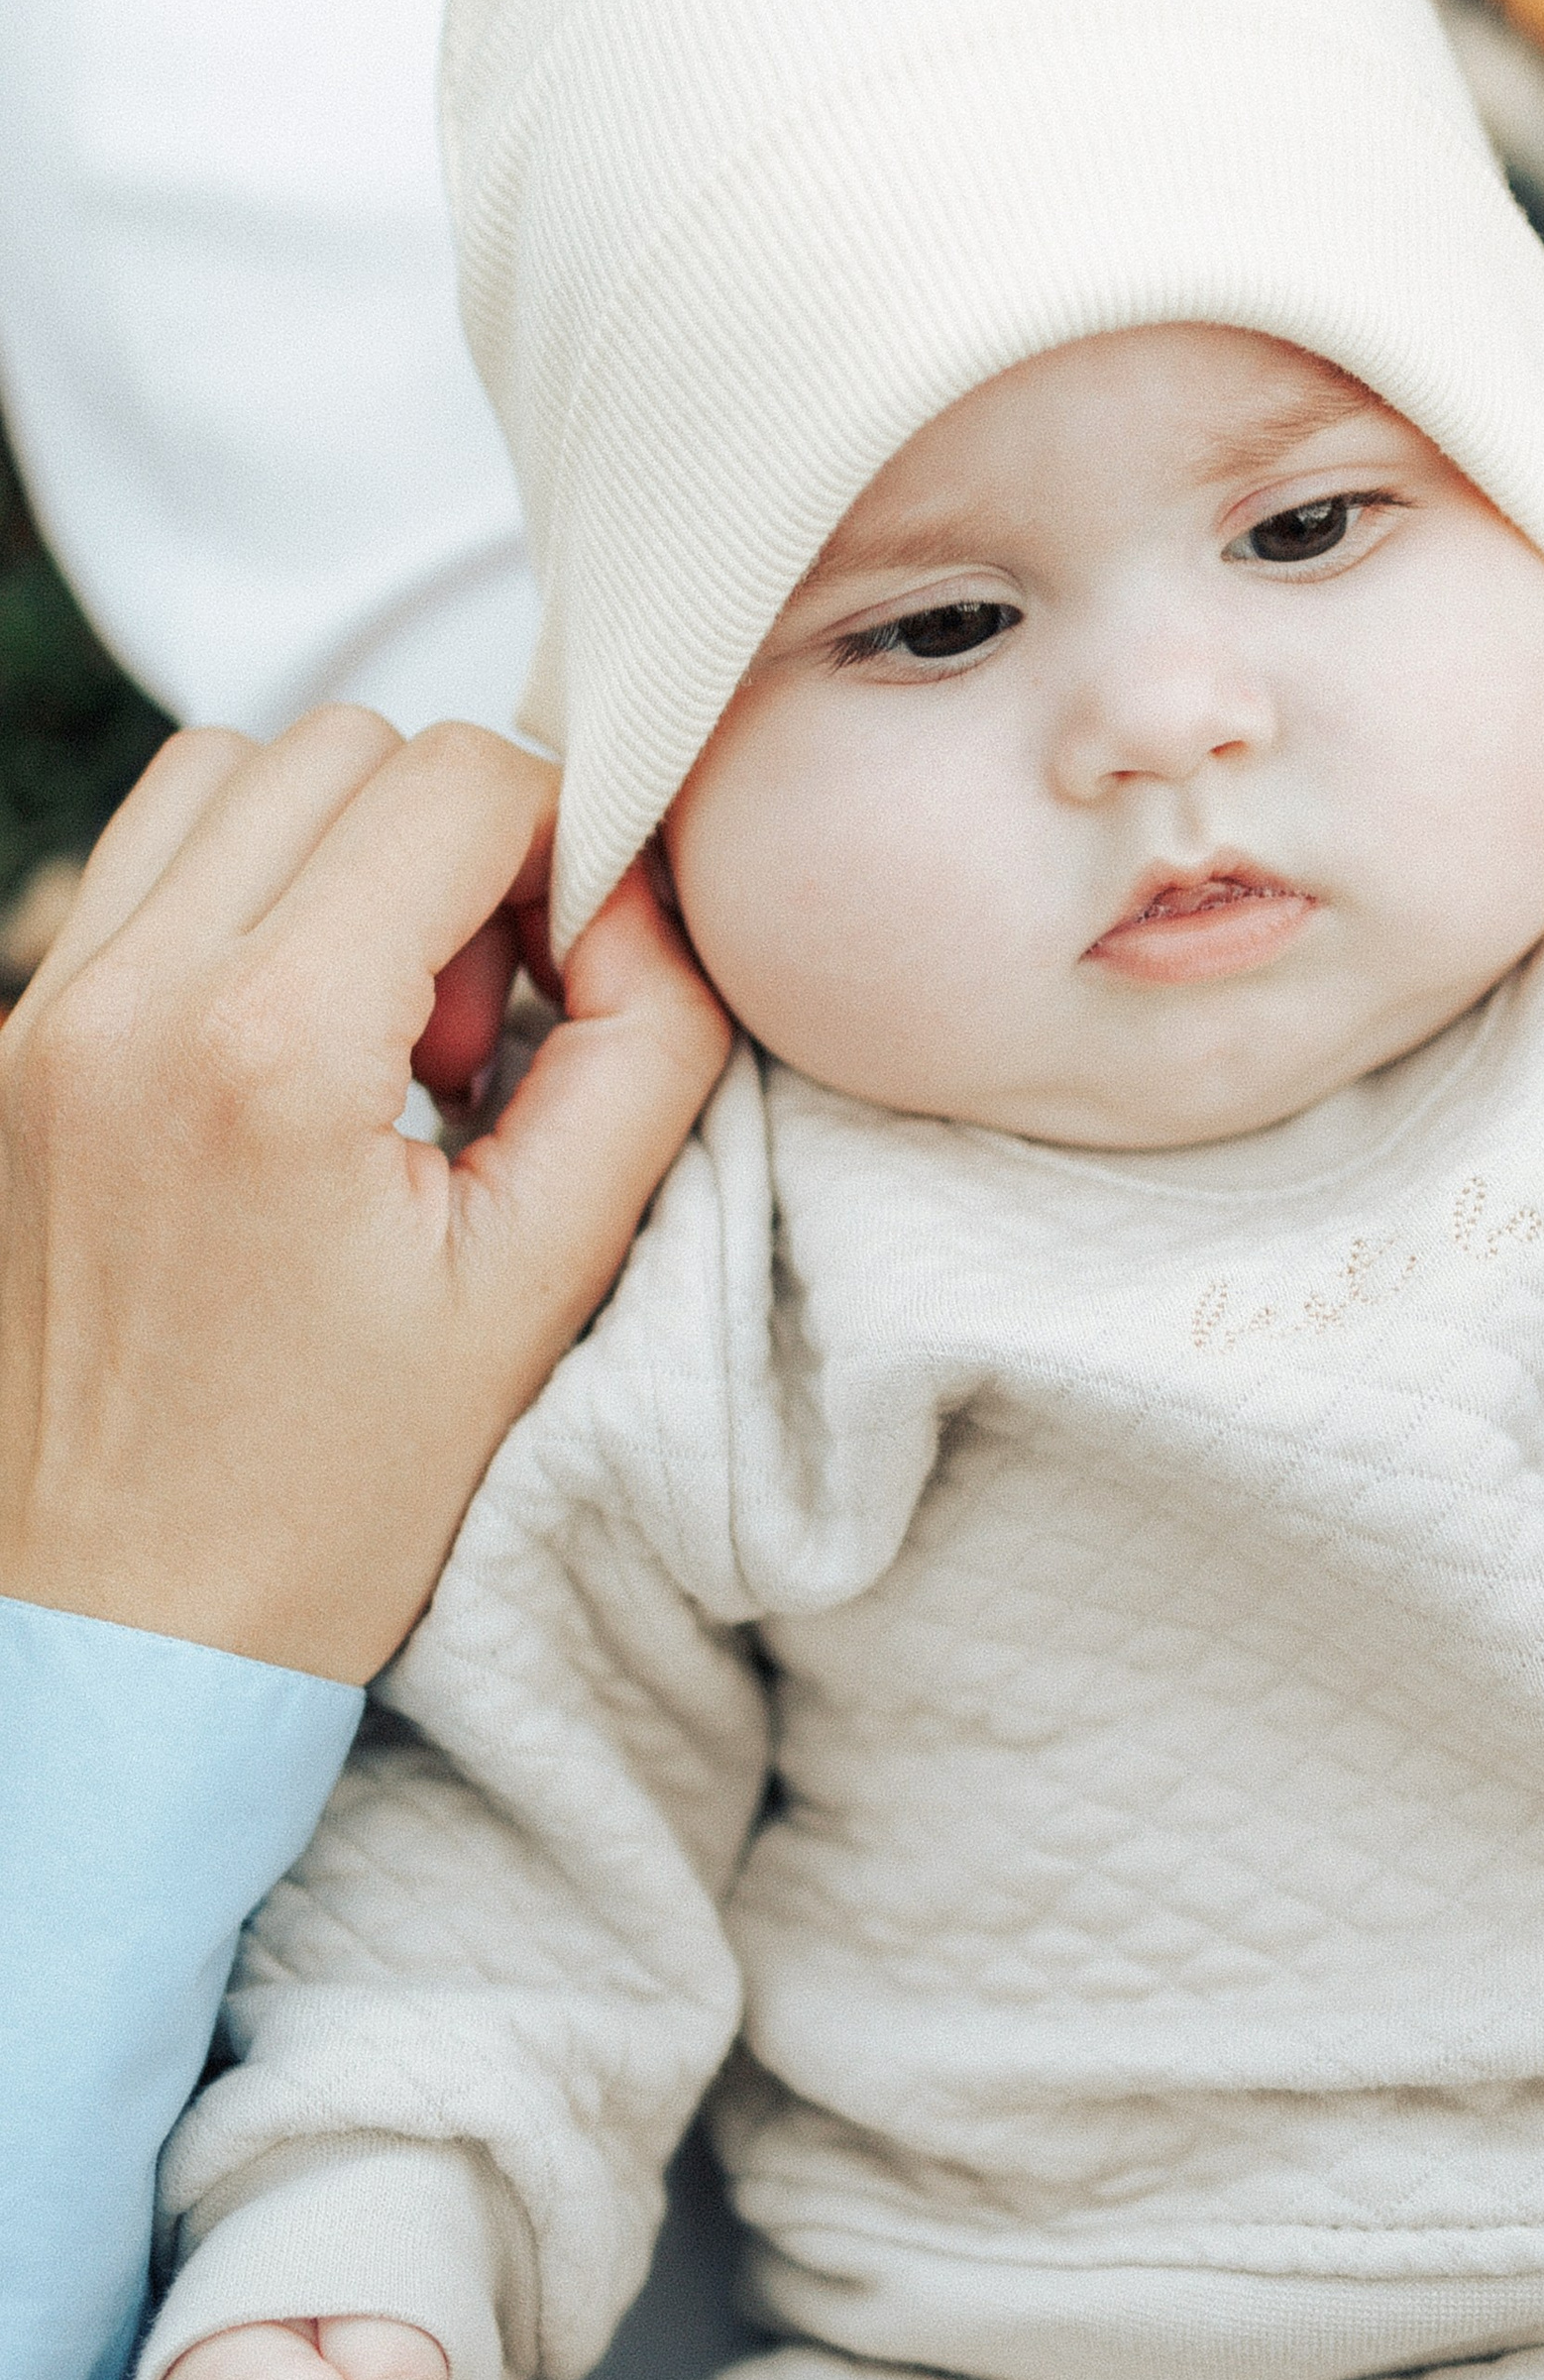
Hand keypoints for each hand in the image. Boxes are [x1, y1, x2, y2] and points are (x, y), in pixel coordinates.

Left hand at [0, 709, 728, 1679]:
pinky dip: (234, 904)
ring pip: (219, 773)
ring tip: (377, 1030)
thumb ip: (640, 1054)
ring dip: (333, 851)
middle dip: (454, 847)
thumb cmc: (331, 1493)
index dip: (570, 845)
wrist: (117, 1631)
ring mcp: (36, 1017)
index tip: (586, 974)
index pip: (460, 782)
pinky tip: (285, 1061)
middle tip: (483, 1026)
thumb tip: (642, 905)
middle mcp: (123, 998)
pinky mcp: (0, 1051)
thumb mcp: (540, 1279)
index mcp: (267, 1048)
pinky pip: (131, 874)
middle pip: (341, 748)